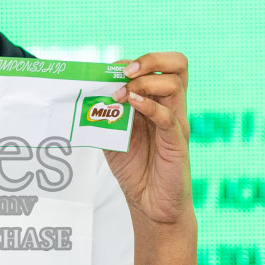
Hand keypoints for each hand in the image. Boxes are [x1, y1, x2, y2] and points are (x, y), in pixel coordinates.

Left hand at [103, 52, 193, 229]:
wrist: (151, 204)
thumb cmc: (136, 169)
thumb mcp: (112, 135)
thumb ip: (105, 113)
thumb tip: (87, 92)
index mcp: (159, 101)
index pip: (159, 65)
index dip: (134, 62)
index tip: (109, 72)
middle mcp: (172, 107)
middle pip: (177, 64)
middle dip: (149, 60)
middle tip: (125, 72)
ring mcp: (177, 123)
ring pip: (175, 84)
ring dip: (144, 83)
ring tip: (122, 95)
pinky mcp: (177, 143)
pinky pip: (169, 117)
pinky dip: (150, 106)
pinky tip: (133, 105)